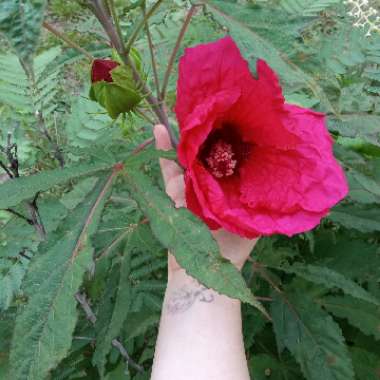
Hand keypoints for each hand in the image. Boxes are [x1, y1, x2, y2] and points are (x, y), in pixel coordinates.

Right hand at [153, 124, 258, 272]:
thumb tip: (279, 176)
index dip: (234, 142)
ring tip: (183, 112)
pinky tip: (160, 130)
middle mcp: (214, 186)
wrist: (202, 276)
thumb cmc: (231, 251)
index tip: (236, 120)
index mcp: (233, 191)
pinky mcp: (174, 192)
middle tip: (209, 110)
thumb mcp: (250, 222)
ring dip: (185, 138)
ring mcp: (192, 188)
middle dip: (209, 135)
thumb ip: (258, 203)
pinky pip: (169, 169)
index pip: (235, 160)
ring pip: (190, 158)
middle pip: (211, 156)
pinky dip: (164, 151)